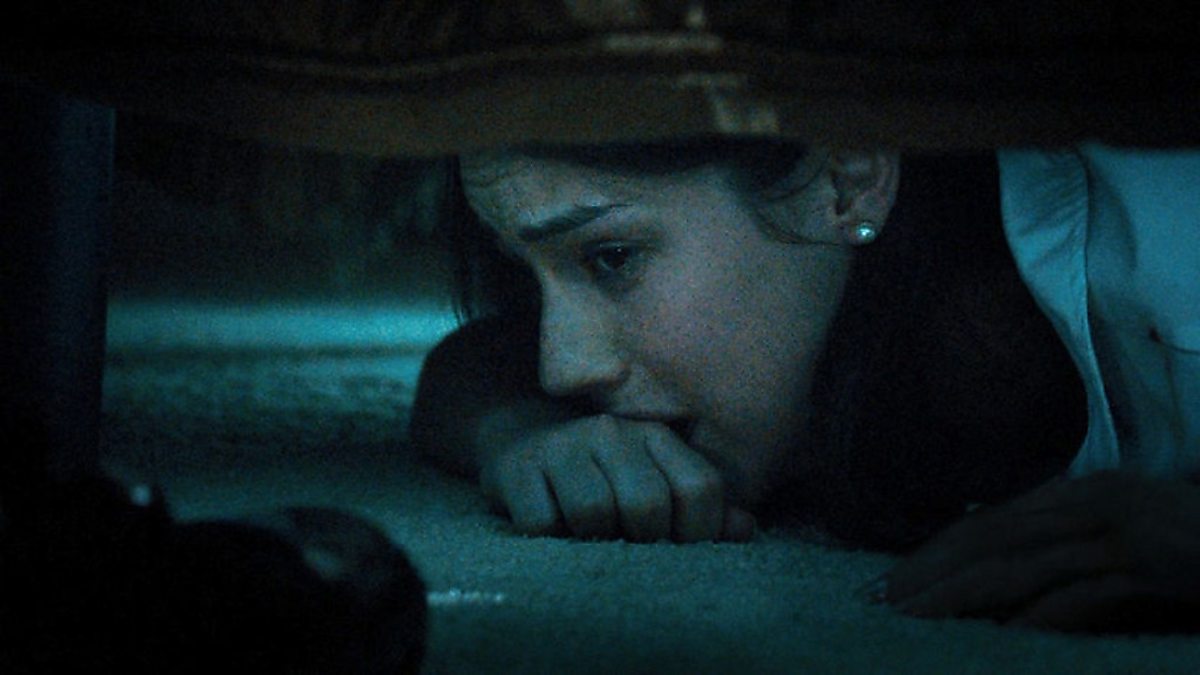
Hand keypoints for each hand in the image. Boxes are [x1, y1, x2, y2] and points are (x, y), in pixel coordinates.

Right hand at [479, 414, 754, 542]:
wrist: (522, 443)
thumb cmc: (601, 474)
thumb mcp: (652, 479)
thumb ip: (699, 506)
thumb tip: (745, 529)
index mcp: (654, 436)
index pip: (700, 487)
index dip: (699, 532)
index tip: (679, 548)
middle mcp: (611, 433)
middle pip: (648, 504)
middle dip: (644, 539)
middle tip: (629, 544)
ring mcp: (562, 447)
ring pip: (594, 512)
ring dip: (594, 540)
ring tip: (589, 536)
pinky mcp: (518, 469)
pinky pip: (543, 522)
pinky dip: (550, 537)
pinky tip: (553, 527)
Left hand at [876, 470, 1199, 632]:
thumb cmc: (1192, 543)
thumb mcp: (1118, 540)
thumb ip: (1062, 552)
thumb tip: (1000, 584)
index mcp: (1077, 493)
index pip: (987, 523)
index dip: (934, 552)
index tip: (889, 582)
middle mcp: (1089, 502)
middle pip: (990, 539)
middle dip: (929, 571)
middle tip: (880, 600)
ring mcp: (1117, 532)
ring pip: (1018, 565)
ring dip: (959, 594)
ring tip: (915, 618)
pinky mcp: (1148, 565)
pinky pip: (1080, 594)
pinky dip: (1038, 616)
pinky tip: (1002, 636)